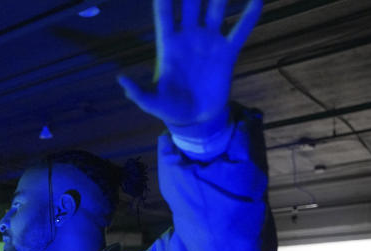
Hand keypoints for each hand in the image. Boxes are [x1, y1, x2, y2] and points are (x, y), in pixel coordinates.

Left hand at [117, 0, 261, 133]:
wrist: (197, 118)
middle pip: (191, 3)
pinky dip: (249, 14)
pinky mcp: (227, 52)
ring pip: (216, 9)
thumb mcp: (152, 103)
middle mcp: (189, 37)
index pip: (165, 13)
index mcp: (168, 45)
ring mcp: (209, 42)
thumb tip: (121, 79)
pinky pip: (240, 30)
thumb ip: (137, 92)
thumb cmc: (170, 108)